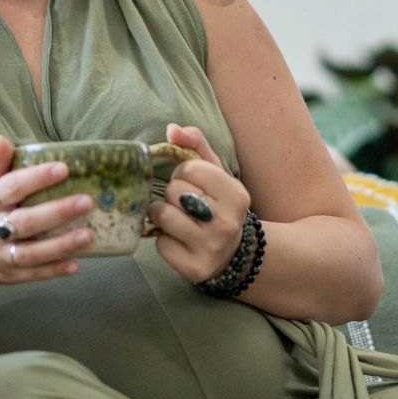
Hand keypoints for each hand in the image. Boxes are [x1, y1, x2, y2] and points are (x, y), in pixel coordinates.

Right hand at [0, 135, 96, 284]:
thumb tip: (2, 140)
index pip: (12, 188)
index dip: (37, 178)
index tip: (63, 168)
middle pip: (26, 222)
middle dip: (57, 212)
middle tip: (87, 202)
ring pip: (31, 253)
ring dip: (61, 245)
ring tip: (88, 235)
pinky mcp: (6, 275)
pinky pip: (31, 274)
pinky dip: (53, 270)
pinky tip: (76, 265)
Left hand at [147, 124, 251, 286]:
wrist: (232, 254)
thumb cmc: (218, 205)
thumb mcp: (216, 173)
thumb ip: (196, 144)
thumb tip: (172, 129)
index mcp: (237, 195)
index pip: (189, 168)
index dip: (183, 173)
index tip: (191, 183)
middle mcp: (227, 222)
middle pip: (173, 192)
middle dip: (171, 194)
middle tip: (183, 204)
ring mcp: (211, 248)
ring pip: (163, 216)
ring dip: (161, 214)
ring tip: (173, 218)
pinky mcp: (194, 269)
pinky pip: (160, 245)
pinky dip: (163, 240)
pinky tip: (177, 240)